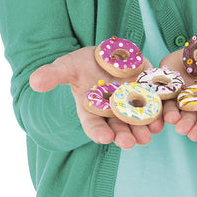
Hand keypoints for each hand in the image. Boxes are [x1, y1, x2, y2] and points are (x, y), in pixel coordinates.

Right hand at [29, 47, 162, 148]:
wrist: (105, 54)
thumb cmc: (82, 64)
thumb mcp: (67, 66)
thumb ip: (53, 75)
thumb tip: (34, 81)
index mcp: (91, 110)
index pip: (93, 126)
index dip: (98, 132)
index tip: (104, 138)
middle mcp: (111, 112)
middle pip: (118, 128)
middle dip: (124, 135)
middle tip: (130, 142)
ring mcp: (130, 104)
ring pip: (138, 121)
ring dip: (143, 128)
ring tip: (147, 135)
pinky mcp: (146, 92)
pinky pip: (154, 105)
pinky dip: (159, 112)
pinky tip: (163, 118)